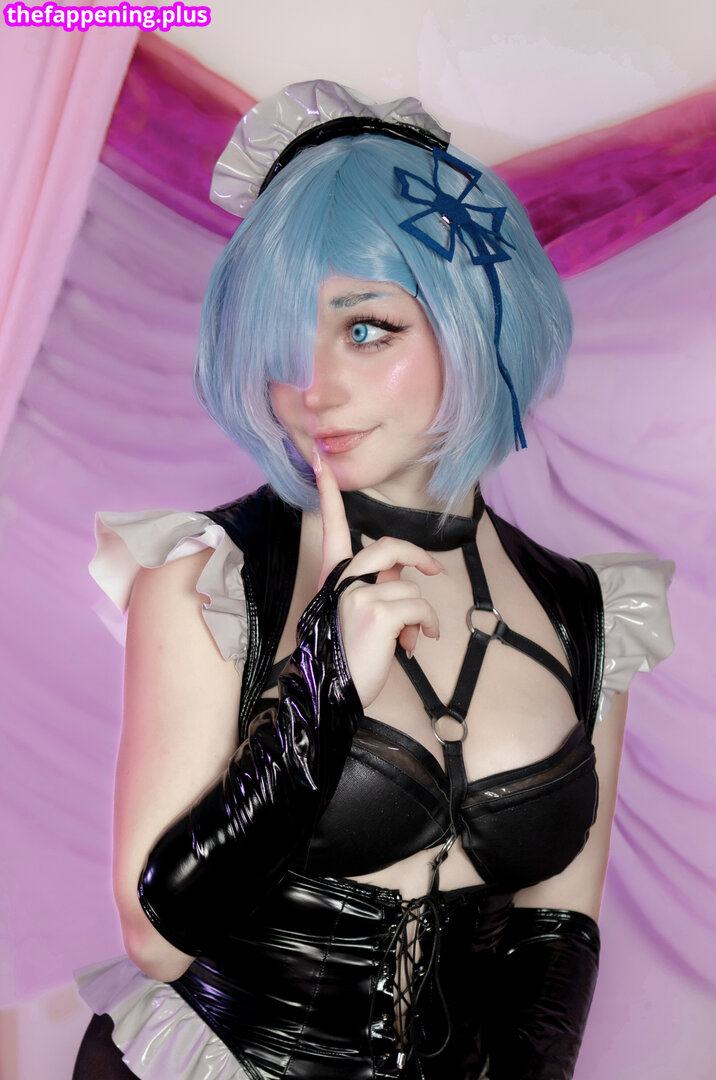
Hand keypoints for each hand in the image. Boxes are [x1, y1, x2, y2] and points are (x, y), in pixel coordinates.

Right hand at [313, 446, 441, 708]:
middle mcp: (341, 581)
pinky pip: (419, 606)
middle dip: (418, 556)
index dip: (327, 492)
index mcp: (331, 579)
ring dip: (420, 616)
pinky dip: (426, 626)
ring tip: (412, 640)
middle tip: (434, 570)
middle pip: (389, 547)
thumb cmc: (346, 658)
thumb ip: (375, 588)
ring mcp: (357, 594)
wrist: (331, 696)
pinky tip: (417, 643)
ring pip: (409, 587)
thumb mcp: (355, 617)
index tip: (320, 460)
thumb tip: (405, 579)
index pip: (332, 528)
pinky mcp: (377, 613)